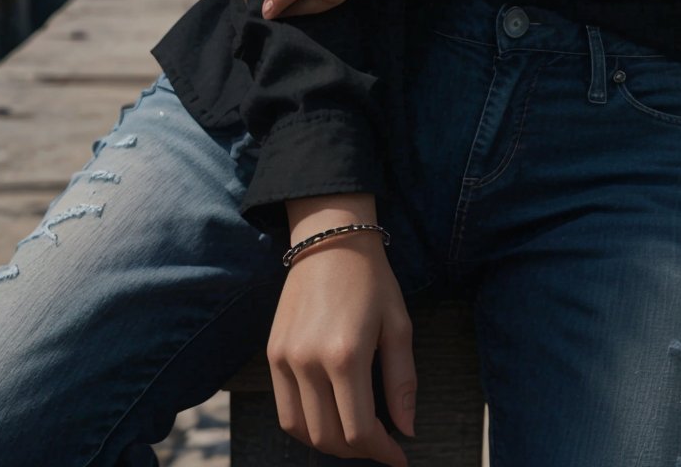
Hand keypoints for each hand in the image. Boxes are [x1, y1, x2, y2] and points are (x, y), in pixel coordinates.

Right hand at [269, 194, 415, 463]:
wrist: (330, 237)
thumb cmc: (371, 278)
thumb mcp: (398, 325)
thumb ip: (402, 381)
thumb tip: (407, 429)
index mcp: (345, 356)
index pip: (358, 431)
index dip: (382, 452)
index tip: (400, 455)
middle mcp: (309, 362)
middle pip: (328, 437)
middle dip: (358, 451)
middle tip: (381, 445)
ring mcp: (285, 359)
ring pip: (301, 430)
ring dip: (329, 443)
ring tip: (355, 436)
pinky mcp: (272, 353)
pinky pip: (284, 408)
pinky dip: (305, 425)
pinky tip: (328, 417)